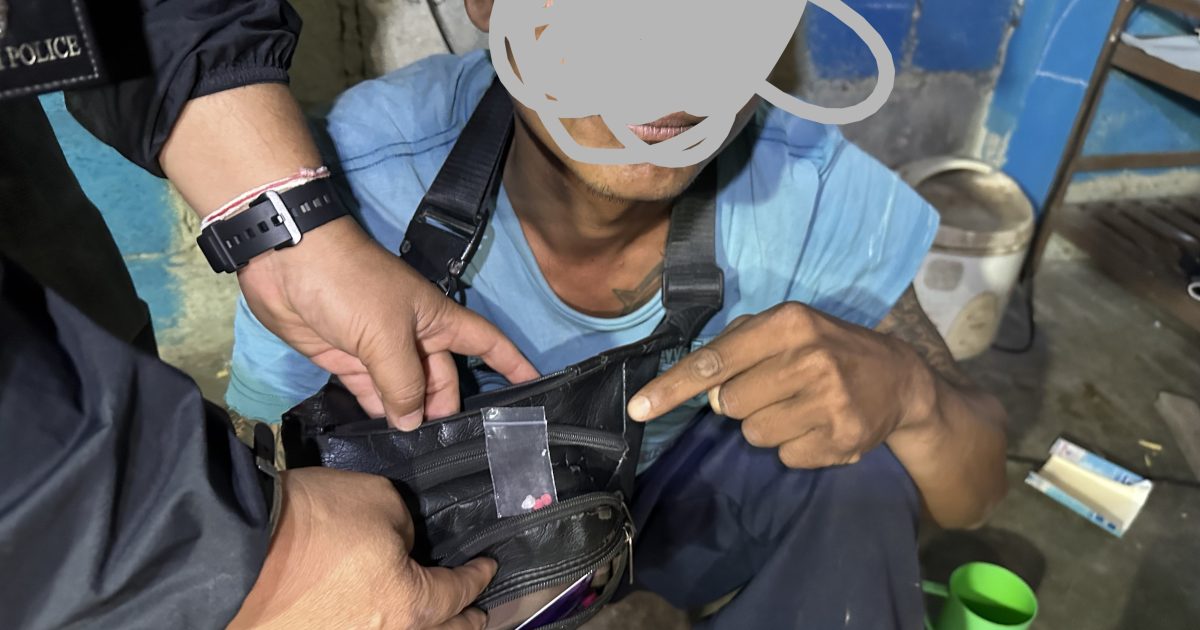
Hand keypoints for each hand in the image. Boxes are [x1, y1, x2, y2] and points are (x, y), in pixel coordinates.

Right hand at [229, 468, 496, 629]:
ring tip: (434, 622)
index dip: (477, 578)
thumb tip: (400, 543)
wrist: (229, 551)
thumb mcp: (378, 501)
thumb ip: (404, 527)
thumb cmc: (313, 523)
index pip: (457, 594)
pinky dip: (381, 624)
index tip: (488, 569)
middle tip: (478, 616)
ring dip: (423, 629)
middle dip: (464, 624)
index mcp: (410, 606)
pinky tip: (380, 617)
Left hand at [237, 217, 538, 429]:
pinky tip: (383, 436)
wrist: (288, 263)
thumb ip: (403, 384)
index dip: (511, 364)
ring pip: (407, 391)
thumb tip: (412, 423)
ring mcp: (381, 349)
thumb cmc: (351, 287)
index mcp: (437, 320)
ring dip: (411, 416)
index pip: (487, 344)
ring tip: (416, 453)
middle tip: (445, 449)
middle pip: (443, 379)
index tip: (534, 387)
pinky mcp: (348, 359)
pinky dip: (379, 411)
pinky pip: (373, 392)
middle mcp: (415, 337)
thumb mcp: (386, 335)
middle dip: (446, 409)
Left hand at [627, 302, 935, 467]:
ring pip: (754, 434)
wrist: (899, 379)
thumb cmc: (827, 348)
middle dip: (741, 403)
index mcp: (789, 324)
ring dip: (767, 426)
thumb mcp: (789, 327)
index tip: (639, 410)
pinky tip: (818, 426)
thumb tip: (705, 389)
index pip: (715, 360)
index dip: (672, 387)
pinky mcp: (842, 439)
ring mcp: (829, 402)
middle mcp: (810, 359)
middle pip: (730, 404)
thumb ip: (740, 346)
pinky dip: (794, 445)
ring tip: (799, 407)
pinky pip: (784, 456)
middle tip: (774, 390)